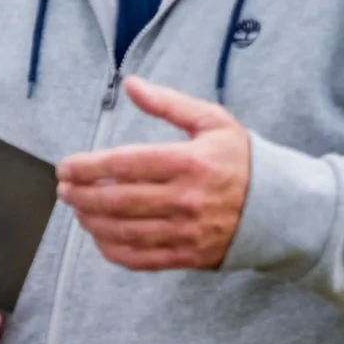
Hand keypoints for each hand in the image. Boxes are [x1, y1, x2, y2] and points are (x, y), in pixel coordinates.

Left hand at [56, 77, 250, 270]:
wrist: (279, 206)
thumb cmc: (241, 159)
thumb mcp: (211, 121)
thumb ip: (168, 103)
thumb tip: (132, 84)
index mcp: (189, 161)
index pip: (125, 164)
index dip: (88, 167)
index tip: (66, 167)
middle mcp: (185, 199)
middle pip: (118, 200)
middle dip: (82, 196)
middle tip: (64, 190)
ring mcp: (186, 231)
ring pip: (124, 232)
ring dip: (92, 222)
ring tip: (78, 211)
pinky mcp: (188, 256)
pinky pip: (140, 259)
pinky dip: (113, 250)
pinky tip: (100, 237)